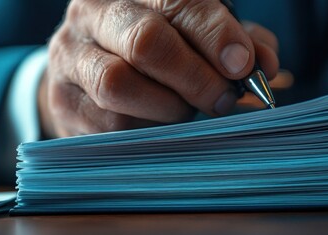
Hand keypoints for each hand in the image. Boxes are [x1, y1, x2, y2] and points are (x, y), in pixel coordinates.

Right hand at [39, 0, 279, 137]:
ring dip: (167, 106)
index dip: (215, 34)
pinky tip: (154, 122)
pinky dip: (143, 128)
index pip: (175, 1)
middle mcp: (91, 15)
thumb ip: (230, 41)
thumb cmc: (148, 51)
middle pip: (145, 41)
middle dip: (195, 76)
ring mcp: (69, 58)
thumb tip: (266, 65)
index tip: (245, 65)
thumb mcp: (188, 33)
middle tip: (222, 98)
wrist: (86, 71)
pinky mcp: (62, 101)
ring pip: (118, 85)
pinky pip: (108, 123)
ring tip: (183, 110)